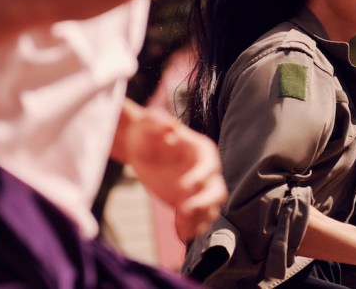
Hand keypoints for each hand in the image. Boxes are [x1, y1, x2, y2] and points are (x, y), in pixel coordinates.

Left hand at [112, 103, 226, 240]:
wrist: (139, 147)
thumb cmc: (146, 130)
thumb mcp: (149, 123)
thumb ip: (159, 123)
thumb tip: (171, 126)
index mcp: (201, 151)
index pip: (210, 165)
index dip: (201, 176)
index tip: (185, 185)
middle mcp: (205, 172)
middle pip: (217, 191)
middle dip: (205, 202)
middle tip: (185, 209)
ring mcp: (197, 190)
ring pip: (209, 210)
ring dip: (198, 220)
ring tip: (181, 226)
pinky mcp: (186, 202)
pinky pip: (195, 220)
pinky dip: (189, 228)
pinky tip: (179, 233)